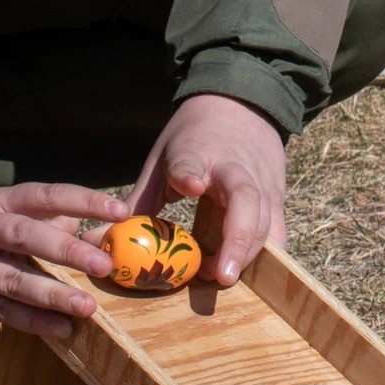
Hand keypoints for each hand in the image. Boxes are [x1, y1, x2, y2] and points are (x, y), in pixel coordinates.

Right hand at [0, 168, 129, 338]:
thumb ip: (26, 218)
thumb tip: (76, 226)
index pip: (43, 195)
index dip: (82, 200)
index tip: (120, 207)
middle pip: (27, 236)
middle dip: (68, 250)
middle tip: (104, 264)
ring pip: (14, 279)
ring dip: (53, 295)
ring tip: (88, 308)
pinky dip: (30, 323)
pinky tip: (60, 332)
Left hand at [126, 94, 287, 286]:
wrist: (239, 106)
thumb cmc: (194, 138)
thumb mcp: (163, 158)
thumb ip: (143, 199)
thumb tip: (106, 241)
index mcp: (197, 151)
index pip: (190, 162)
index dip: (189, 174)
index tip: (190, 185)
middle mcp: (235, 167)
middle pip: (245, 199)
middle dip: (237, 238)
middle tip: (223, 275)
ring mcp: (263, 182)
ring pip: (266, 220)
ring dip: (249, 253)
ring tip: (223, 278)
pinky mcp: (277, 197)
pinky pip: (276, 230)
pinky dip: (266, 254)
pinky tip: (246, 272)